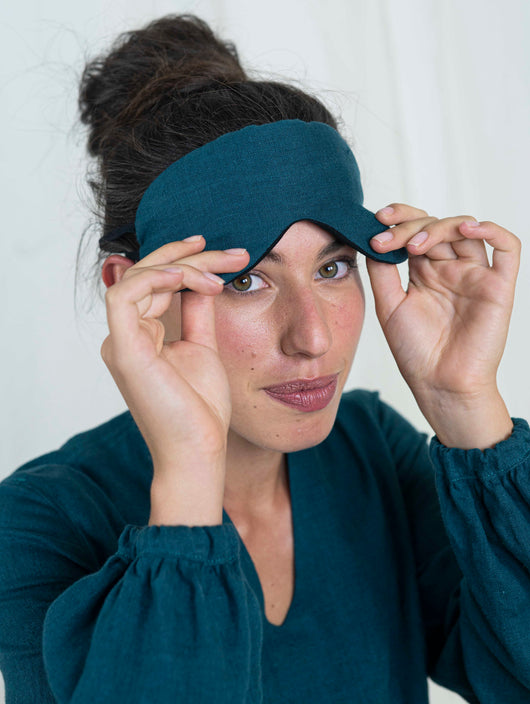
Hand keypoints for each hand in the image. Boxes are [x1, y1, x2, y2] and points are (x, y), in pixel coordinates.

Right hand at [101, 237, 249, 479]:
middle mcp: (126, 334)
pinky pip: (125, 296)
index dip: (189, 260)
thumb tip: (202, 278)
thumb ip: (196, 311)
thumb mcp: (203, 346)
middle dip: (191, 255)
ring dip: (181, 265)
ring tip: (220, 273)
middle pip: (148, 272)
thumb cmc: (201, 408)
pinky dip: (156, 278)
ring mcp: (121, 342)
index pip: (157, 281)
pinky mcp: (123, 350)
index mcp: (141, 334)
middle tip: (235, 253)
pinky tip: (190, 277)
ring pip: (137, 276)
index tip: (230, 256)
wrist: (200, 450)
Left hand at [366, 204, 520, 446]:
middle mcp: (451, 268)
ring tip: (414, 246)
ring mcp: (475, 275)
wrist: (438, 385)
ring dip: (438, 227)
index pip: (416, 230)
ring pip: (465, 229)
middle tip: (387, 238)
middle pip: (437, 226)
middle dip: (410, 225)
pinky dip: (492, 230)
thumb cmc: (415, 351)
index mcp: (426, 271)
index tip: (377, 220)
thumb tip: (371, 235)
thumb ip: (382, 270)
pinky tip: (468, 229)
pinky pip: (508, 248)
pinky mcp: (498, 287)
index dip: (399, 218)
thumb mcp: (389, 305)